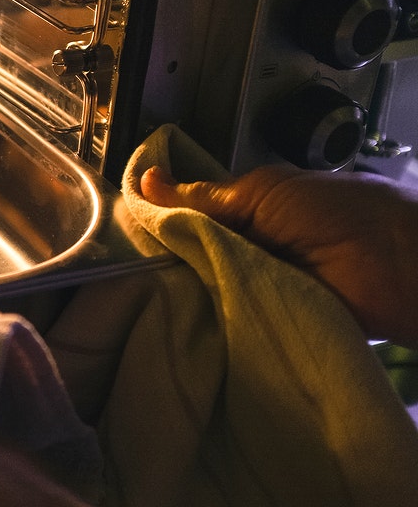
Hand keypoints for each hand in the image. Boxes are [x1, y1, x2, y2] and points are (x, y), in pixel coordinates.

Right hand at [140, 164, 417, 346]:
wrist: (401, 266)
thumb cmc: (340, 213)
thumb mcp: (265, 191)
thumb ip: (205, 196)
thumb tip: (147, 181)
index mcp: (248, 214)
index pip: (189, 220)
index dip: (157, 223)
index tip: (118, 230)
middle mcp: (247, 252)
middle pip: (189, 259)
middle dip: (161, 262)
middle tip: (121, 268)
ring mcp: (254, 290)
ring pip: (202, 293)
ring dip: (180, 294)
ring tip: (137, 296)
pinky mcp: (266, 325)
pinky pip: (226, 325)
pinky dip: (206, 323)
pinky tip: (170, 323)